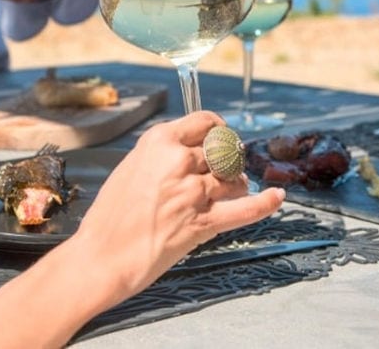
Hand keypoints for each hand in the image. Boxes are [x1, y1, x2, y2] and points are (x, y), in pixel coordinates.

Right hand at [71, 111, 285, 296]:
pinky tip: (277, 197)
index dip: (219, 129)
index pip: (204, 122)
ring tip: (236, 188)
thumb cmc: (109, 217)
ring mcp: (193, 192)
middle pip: (223, 151)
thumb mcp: (130, 169)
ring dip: (238, 183)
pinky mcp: (203, 222)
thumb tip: (190, 151)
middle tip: (228, 168)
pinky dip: (265, 203)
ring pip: (234, 178)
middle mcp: (178, 161)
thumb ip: (161, 156)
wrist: (101, 256)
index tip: (223, 135)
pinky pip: (244, 209)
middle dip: (228, 160)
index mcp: (158, 142)